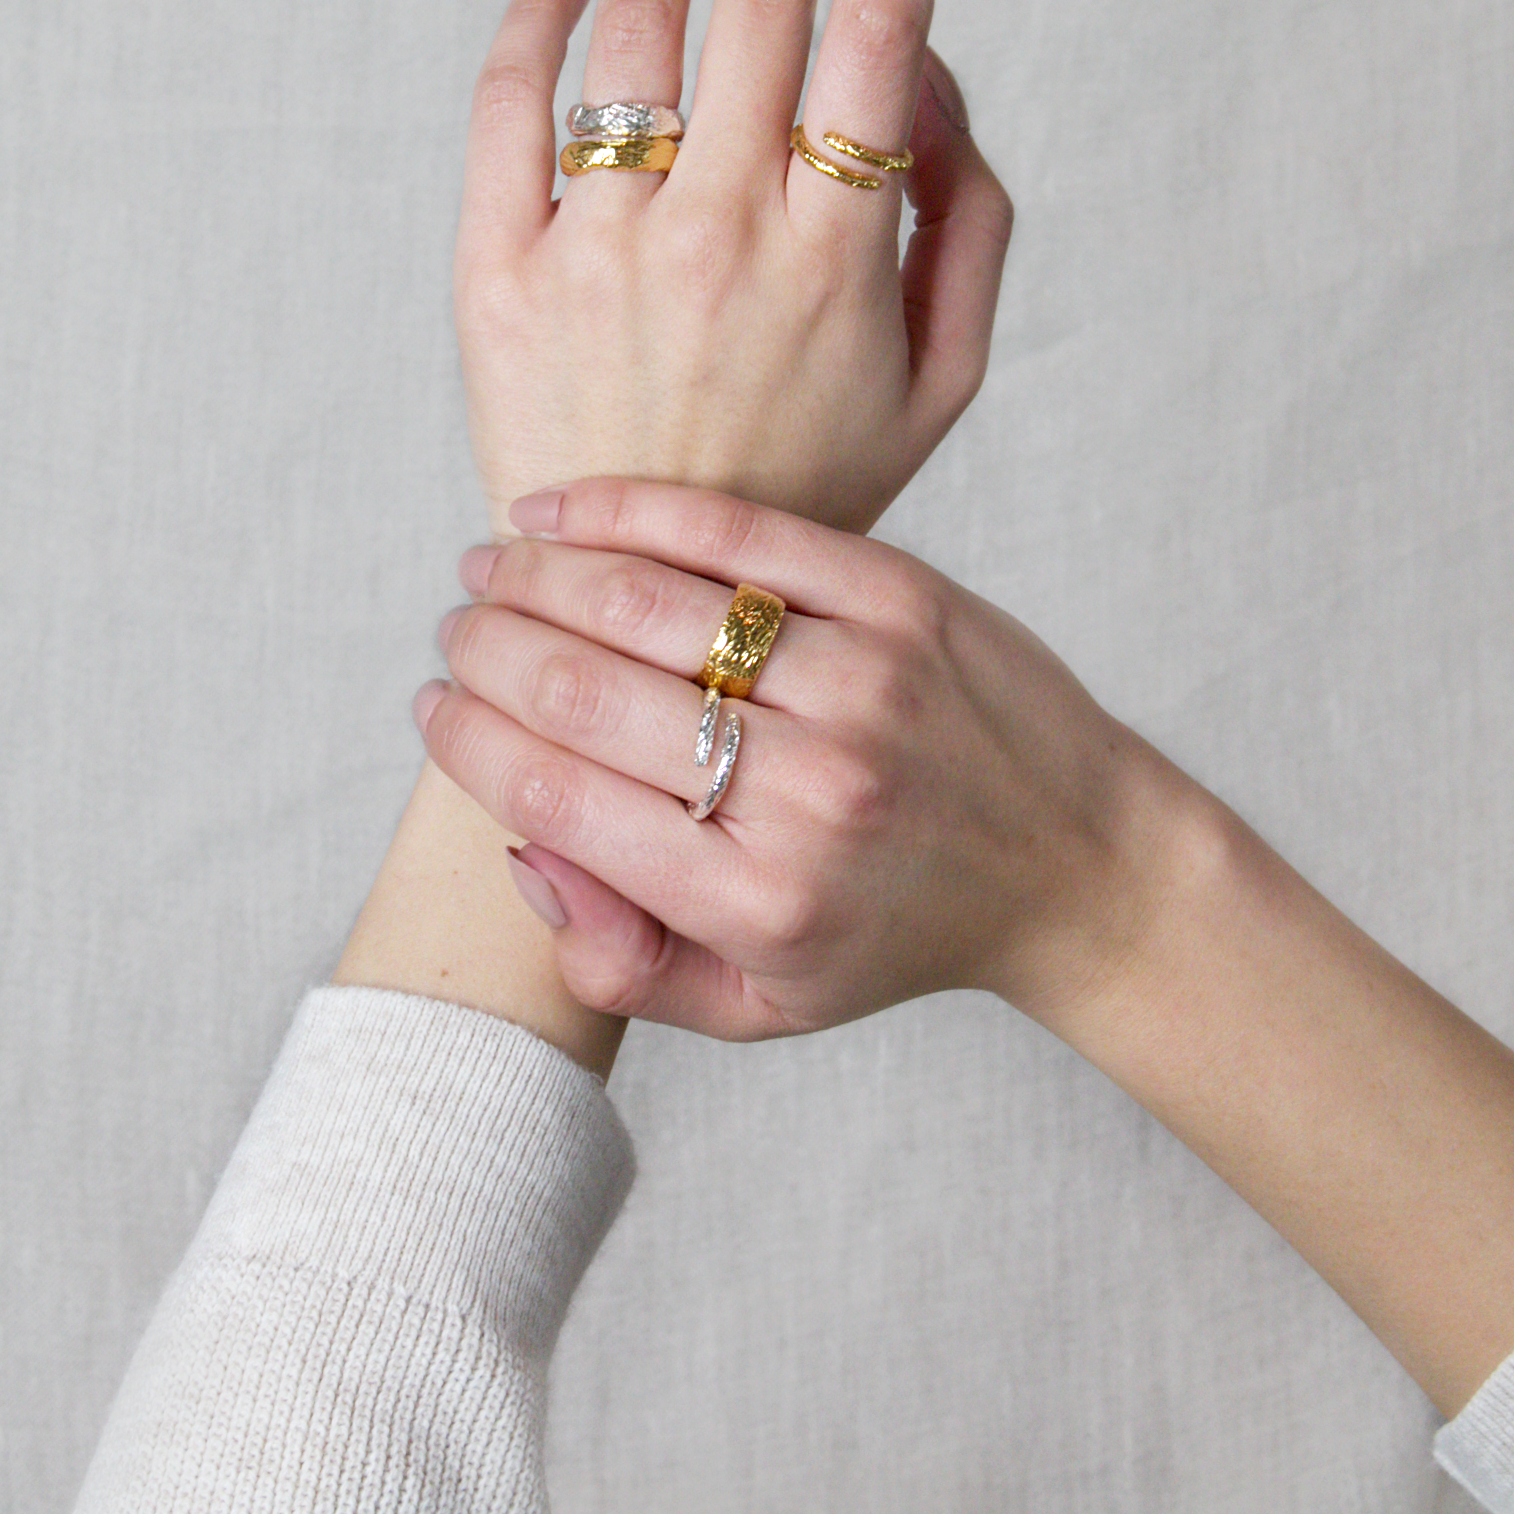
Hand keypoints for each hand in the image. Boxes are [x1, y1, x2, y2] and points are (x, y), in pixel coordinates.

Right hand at [416, 478, 1199, 1038]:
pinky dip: (627, 510)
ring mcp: (861, 681)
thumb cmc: (897, 929)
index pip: (558, 797)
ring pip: (646, 603)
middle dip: (487, 649)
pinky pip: (735, 534)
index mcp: (760, 898)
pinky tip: (561, 511)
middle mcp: (810, 790)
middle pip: (583, 692)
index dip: (469, 743)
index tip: (434, 707)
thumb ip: (626, 964)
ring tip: (489, 567)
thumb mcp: (764, 1002)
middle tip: (455, 630)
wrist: (1079, 861)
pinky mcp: (901, 596)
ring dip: (538, 573)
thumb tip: (527, 855)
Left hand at [456, 0, 1011, 536]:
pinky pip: (508, 109)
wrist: (649, 603)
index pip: (883, 24)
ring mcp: (599, 255)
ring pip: (632, 29)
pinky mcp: (497, 277)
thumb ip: (966, 213)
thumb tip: (916, 61)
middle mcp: (721, 238)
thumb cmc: (817, 473)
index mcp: (841, 256)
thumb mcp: (945, 373)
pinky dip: (537, 12)